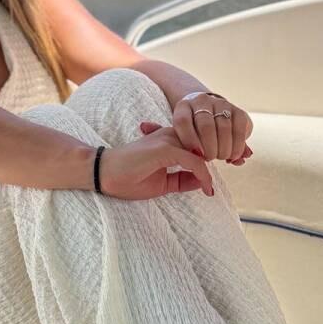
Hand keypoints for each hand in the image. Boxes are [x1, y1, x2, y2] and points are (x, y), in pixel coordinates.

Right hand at [97, 126, 215, 200]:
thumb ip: (182, 180)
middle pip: (204, 143)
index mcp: (168, 139)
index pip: (197, 144)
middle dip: (217, 160)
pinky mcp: (164, 149)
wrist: (102, 174)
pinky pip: (193, 160)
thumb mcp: (162, 183)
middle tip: (220, 180)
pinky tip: (207, 188)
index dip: (209, 160)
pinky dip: (203, 174)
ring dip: (212, 169)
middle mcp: (169, 135)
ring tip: (213, 187)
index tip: (215, 179)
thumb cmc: (126, 179)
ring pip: (201, 150)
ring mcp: (166, 140)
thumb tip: (204, 182)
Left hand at [140, 91, 253, 164]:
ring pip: (224, 127)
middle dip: (209, 147)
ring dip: (225, 147)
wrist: (205, 115)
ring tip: (222, 159)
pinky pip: (241, 126)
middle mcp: (202, 101)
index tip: (194, 155)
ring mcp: (221, 104)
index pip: (183, 121)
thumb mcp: (170, 131)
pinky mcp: (238, 110)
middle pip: (206, 125)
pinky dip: (239, 143)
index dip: (189, 140)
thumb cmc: (185, 131)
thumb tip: (143, 126)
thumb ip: (157, 131)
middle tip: (209, 160)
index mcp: (183, 106)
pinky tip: (235, 156)